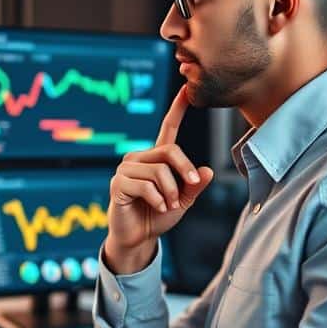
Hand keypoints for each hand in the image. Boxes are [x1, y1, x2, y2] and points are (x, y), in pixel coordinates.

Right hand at [105, 85, 213, 273]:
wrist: (137, 237)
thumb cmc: (158, 216)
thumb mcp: (183, 201)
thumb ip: (194, 186)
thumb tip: (207, 171)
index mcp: (156, 158)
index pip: (167, 128)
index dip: (177, 109)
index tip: (186, 89)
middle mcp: (139, 158)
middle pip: (170, 151)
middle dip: (185, 171)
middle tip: (190, 189)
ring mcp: (126, 169)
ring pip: (159, 171)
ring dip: (170, 192)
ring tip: (168, 205)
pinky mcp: (118, 183)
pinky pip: (146, 186)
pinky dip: (158, 200)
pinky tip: (158, 207)